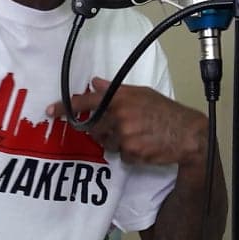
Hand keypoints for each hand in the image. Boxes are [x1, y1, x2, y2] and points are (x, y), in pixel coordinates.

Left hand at [46, 79, 207, 167]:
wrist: (187, 134)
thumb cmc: (166, 112)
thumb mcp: (141, 93)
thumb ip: (115, 90)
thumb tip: (95, 83)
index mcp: (121, 97)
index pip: (87, 101)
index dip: (66, 106)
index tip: (51, 111)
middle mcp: (120, 115)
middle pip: (93, 126)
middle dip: (100, 129)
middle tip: (119, 128)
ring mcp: (124, 135)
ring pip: (106, 143)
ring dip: (116, 141)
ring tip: (137, 134)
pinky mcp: (131, 152)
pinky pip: (121, 155)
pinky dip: (129, 153)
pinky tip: (143, 145)